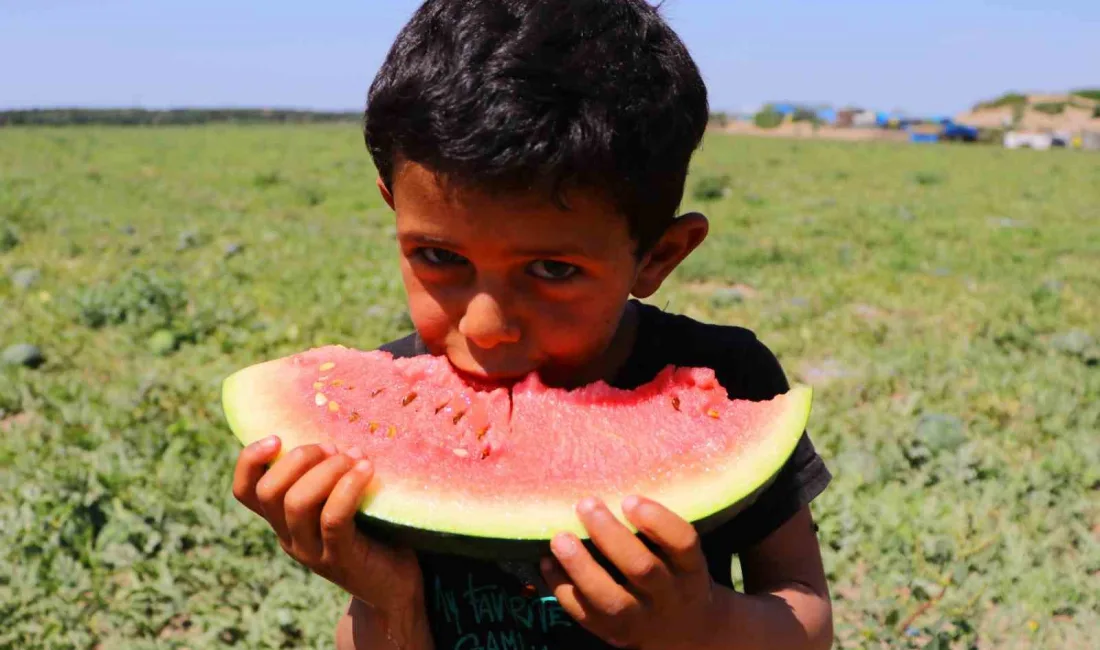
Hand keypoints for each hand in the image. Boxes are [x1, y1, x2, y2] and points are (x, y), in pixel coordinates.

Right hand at [232, 436, 424, 617]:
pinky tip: (368, 470)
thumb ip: (328, 475)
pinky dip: (348, 488)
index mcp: (282, 520)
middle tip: (333, 448)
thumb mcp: (340, 500)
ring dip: (326, 470)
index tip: (277, 437)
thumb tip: (337, 432)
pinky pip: (333, 519)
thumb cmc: (373, 531)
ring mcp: (312, 551)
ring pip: (297, 503)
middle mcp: (289, 536)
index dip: (250, 461)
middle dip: (300, 458)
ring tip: (355, 458)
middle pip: (269, 492)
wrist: (395, 585)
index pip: (245, 491)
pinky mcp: (340, 559)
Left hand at [540, 496, 718, 649]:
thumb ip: (657, 529)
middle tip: (586, 505)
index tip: (629, 499)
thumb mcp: (681, 555)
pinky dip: (564, 589)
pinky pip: (586, 616)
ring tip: (560, 538)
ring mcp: (641, 621)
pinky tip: (548, 564)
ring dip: (582, 567)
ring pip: (611, 599)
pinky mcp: (614, 635)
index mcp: (691, 570)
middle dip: (611, 536)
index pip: (683, 544)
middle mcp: (669, 597)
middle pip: (642, 568)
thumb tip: (611, 481)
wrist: (685, 632)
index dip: (658, 521)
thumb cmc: (675, 574)